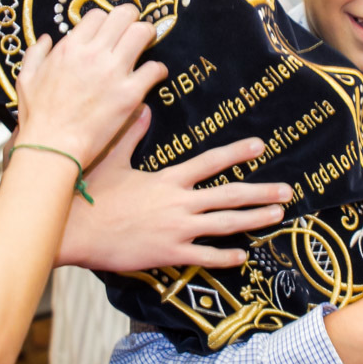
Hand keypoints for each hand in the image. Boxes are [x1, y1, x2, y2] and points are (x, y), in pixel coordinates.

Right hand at [15, 6, 165, 164]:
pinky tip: (155, 75)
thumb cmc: (38, 117)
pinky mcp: (129, 93)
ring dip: (148, 36)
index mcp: (70, 47)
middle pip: (125, 15)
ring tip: (148, 45)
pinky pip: (154, 69)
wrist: (51, 147)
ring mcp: (113, 72)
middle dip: (133, 20)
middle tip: (135, 31)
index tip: (111, 31)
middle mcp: (93, 53)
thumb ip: (35, 54)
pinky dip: (158, 70)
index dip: (107, 20)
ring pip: (142, 33)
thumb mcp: (26, 79)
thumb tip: (47, 39)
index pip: (98, 14)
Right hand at [62, 133, 292, 271]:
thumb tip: (144, 106)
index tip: (260, 146)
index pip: (210, 162)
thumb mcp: (112, 159)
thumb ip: (132, 133)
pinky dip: (226, 257)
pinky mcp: (169, 254)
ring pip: (225, 224)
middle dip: (261, 191)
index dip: (237, 153)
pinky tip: (243, 255)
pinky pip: (205, 257)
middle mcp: (179, 203)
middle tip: (287, 190)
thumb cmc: (91, 194)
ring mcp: (177, 231)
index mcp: (168, 180)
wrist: (75, 231)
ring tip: (278, 215)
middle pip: (229, 195)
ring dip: (255, 219)